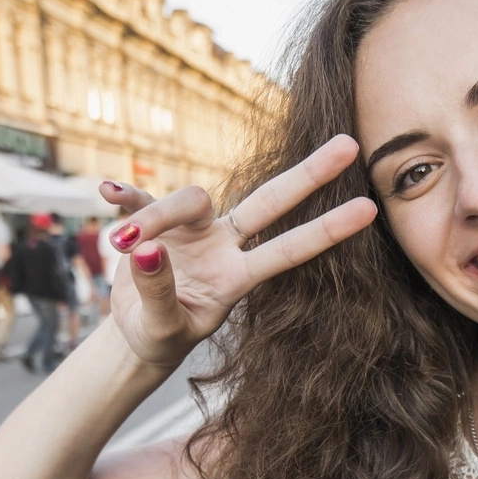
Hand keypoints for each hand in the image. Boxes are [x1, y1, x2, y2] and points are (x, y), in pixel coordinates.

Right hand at [101, 136, 376, 368]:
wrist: (136, 335)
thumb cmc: (161, 336)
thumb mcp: (162, 327)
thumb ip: (158, 292)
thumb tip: (148, 250)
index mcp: (238, 277)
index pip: (289, 250)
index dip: (327, 230)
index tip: (370, 210)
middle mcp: (224, 245)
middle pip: (271, 202)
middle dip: (309, 174)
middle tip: (350, 143)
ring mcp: (192, 231)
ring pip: (186, 201)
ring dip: (152, 218)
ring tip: (121, 245)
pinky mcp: (155, 223)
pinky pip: (143, 199)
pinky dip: (128, 197)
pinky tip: (107, 191)